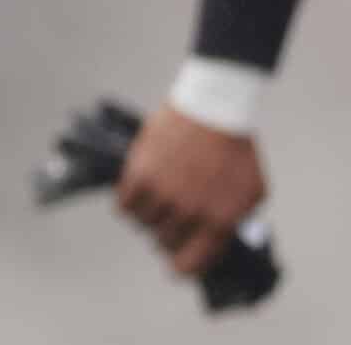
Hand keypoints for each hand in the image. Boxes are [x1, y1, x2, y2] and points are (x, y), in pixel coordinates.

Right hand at [117, 105, 266, 276]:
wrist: (212, 108)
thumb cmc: (235, 148)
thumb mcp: (252, 191)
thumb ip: (236, 219)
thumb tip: (218, 238)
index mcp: (219, 221)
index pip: (192, 262)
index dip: (181, 268)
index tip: (174, 266)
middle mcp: (189, 213)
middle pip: (164, 241)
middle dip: (166, 232)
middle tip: (169, 219)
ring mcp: (162, 194)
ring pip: (142, 224)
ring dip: (147, 215)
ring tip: (155, 199)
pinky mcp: (139, 175)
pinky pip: (124, 205)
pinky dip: (128, 202)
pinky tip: (137, 192)